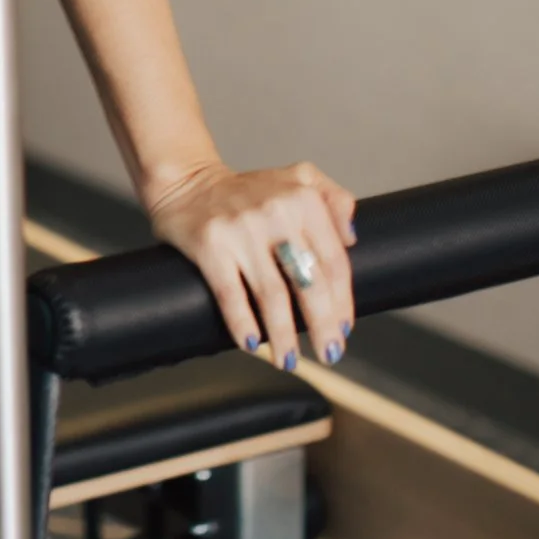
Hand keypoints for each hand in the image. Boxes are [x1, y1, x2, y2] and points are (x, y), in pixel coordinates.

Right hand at [146, 160, 357, 370]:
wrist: (186, 179)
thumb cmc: (246, 190)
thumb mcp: (298, 178)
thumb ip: (335, 198)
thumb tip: (352, 239)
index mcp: (302, 199)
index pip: (334, 261)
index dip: (342, 301)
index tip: (344, 328)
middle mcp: (274, 213)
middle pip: (309, 283)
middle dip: (322, 325)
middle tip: (329, 353)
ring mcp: (240, 230)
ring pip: (272, 295)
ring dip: (283, 335)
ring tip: (289, 360)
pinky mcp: (209, 244)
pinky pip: (230, 294)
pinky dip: (242, 323)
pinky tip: (251, 343)